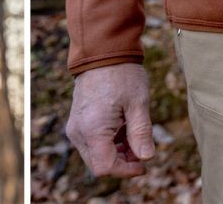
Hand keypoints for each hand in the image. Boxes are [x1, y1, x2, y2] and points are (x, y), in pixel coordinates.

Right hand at [65, 62, 154, 177]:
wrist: (102, 51)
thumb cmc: (121, 74)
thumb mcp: (138, 104)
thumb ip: (141, 133)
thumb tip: (146, 158)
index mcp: (93, 129)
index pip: (106, 168)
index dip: (126, 171)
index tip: (143, 164)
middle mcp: (78, 132)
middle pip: (98, 165)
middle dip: (122, 163)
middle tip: (141, 148)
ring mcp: (76, 127)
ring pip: (95, 155)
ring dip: (116, 153)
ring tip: (135, 136)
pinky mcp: (78, 121)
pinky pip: (91, 143)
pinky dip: (108, 143)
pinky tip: (123, 128)